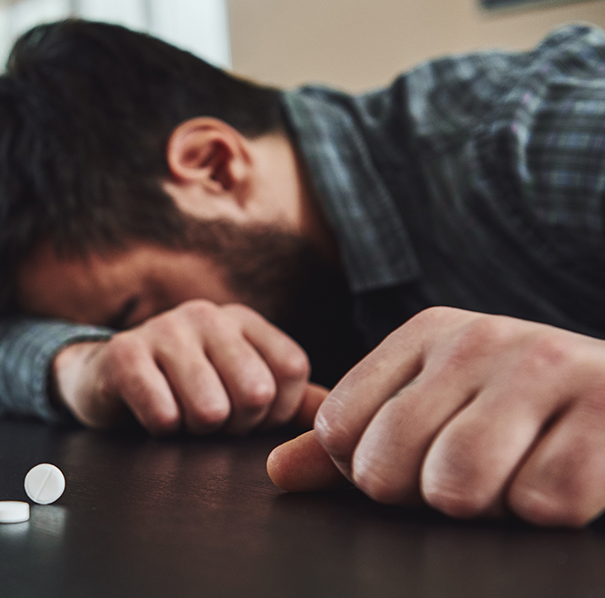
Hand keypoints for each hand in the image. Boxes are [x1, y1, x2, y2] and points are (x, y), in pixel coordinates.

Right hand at [51, 299, 317, 434]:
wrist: (105, 378)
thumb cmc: (181, 387)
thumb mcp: (236, 383)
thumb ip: (292, 398)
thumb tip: (343, 415)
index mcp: (243, 320)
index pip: (292, 371)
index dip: (275, 412)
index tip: (247, 417)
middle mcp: (208, 314)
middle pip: (256, 392)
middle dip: (235, 426)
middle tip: (209, 421)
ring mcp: (164, 328)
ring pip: (211, 409)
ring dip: (195, 431)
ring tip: (180, 417)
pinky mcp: (124, 353)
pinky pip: (163, 413)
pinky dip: (162, 429)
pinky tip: (152, 415)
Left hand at [267, 307, 604, 526]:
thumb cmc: (526, 415)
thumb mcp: (436, 410)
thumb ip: (356, 440)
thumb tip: (277, 472)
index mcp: (426, 333)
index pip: (338, 431)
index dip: (368, 473)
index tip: (419, 463)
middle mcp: (478, 339)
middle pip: (387, 467)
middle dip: (426, 496)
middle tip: (475, 475)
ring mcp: (545, 368)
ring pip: (457, 488)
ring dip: (488, 506)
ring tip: (518, 474)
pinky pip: (539, 503)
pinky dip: (549, 511)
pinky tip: (568, 474)